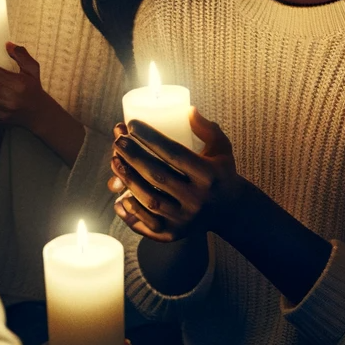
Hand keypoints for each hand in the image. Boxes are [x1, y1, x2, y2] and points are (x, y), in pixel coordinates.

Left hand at [109, 109, 242, 241]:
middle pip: (157, 176)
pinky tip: (118, 196)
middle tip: (118, 141)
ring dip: (128, 180)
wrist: (230, 210)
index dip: (151, 138)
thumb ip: (205, 128)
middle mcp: (197, 199)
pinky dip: (131, 211)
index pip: (174, 153)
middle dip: (133, 156)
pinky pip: (147, 224)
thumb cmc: (220, 172)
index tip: (132, 124)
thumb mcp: (221, 147)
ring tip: (115, 161)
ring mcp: (185, 219)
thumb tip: (187, 110)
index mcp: (208, 174)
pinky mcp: (175, 234)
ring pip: (149, 200)